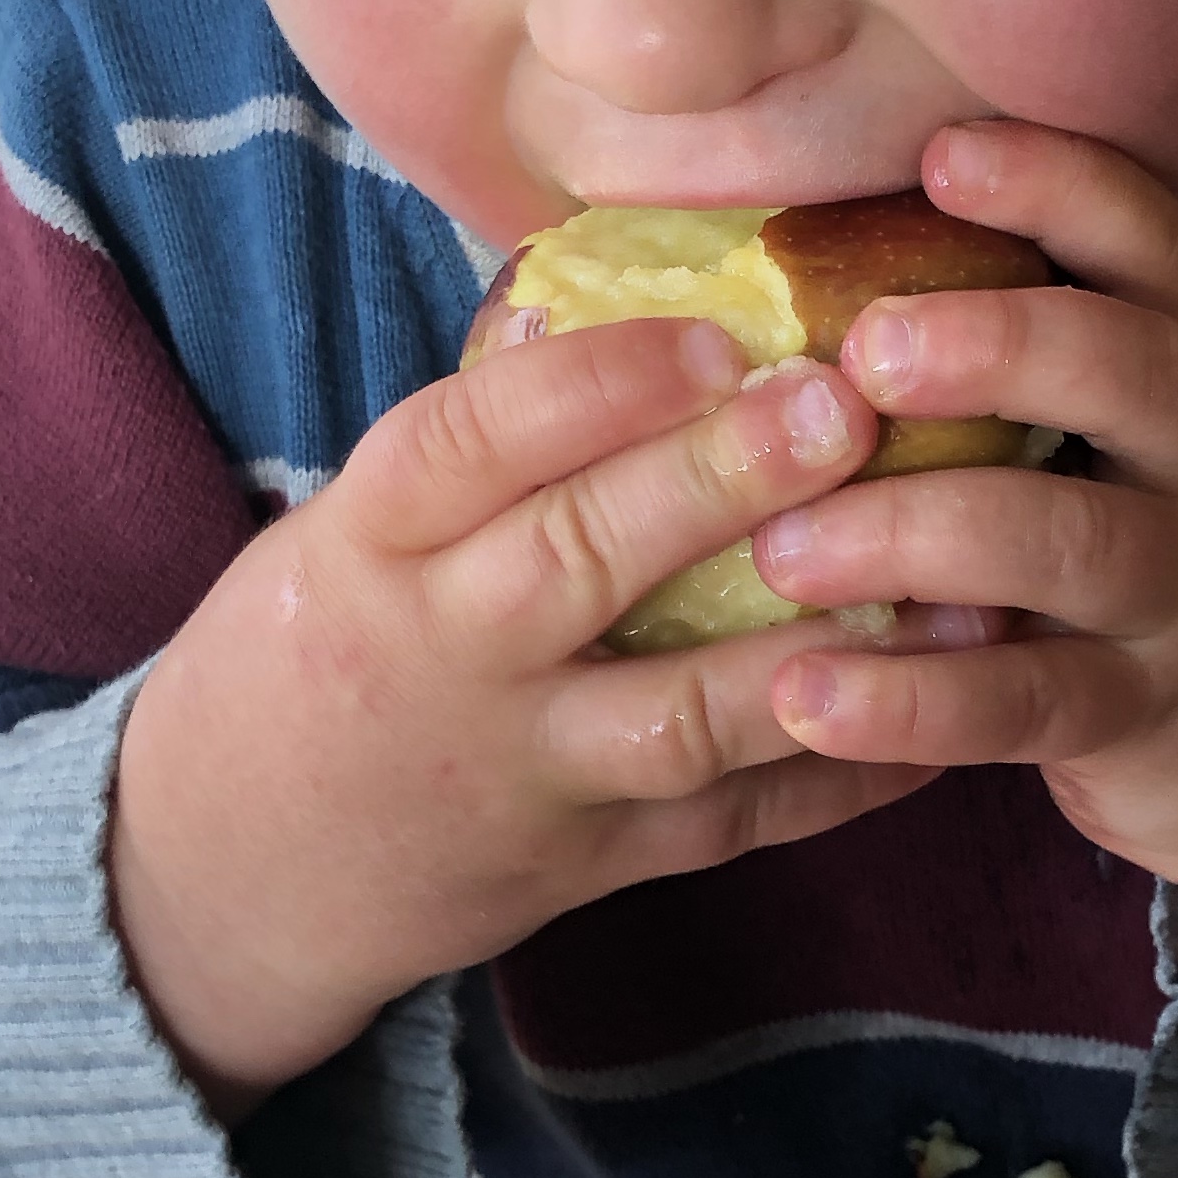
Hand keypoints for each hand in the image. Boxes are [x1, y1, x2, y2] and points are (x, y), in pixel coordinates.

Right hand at [108, 319, 942, 1110]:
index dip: (594, 387)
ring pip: (678, 717)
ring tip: (953, 584)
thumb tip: (665, 300)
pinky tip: (951, 713)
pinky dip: (844, 775)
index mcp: (370, 543)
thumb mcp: (351, 531)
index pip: (468, 441)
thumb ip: (489, 452)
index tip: (717, 332)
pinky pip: (730, 822)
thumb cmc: (316, 653)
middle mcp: (442, 654)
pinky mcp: (585, 868)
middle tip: (848, 408)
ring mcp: (521, 772)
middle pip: (581, 562)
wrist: (224, 876)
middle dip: (718, 483)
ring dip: (822, 653)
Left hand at [746, 121, 1177, 1007]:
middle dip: (1003, 346)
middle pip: (1140, 374)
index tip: (944, 154)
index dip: (1064, 190)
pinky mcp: (1139, 717)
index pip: (1156, 250)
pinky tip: (808, 693)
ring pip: (1077, 545)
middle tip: (863, 350)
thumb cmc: (1134, 536)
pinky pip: (1030, 704)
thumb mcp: (1113, 433)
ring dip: (922, 533)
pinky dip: (915, 703)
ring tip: (785, 549)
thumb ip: (1000, 354)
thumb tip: (780, 257)